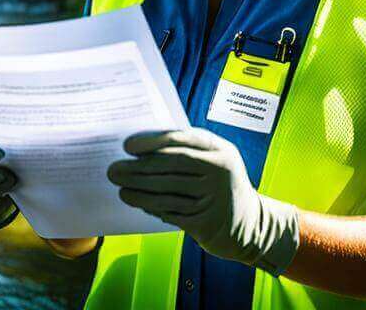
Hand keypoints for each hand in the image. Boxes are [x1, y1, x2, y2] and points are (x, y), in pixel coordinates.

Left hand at [106, 128, 299, 274]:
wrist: (251, 225)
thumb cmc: (223, 185)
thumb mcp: (217, 161)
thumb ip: (190, 151)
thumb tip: (143, 150)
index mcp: (221, 150)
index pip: (182, 139)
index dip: (152, 141)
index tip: (128, 145)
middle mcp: (220, 171)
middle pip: (170, 166)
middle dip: (138, 168)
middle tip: (114, 169)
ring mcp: (214, 197)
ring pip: (167, 191)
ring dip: (138, 190)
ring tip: (120, 188)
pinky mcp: (206, 222)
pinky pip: (171, 212)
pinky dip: (150, 207)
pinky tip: (136, 202)